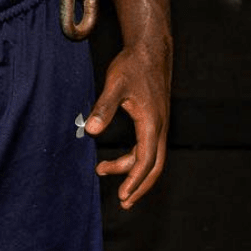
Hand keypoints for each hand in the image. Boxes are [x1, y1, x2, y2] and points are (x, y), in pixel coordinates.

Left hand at [84, 45, 169, 209]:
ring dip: (133, 171)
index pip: (145, 160)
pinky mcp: (155, 119)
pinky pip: (149, 148)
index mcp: (151, 122)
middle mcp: (159, 127)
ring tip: (103, 170)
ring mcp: (159, 124)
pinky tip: (120, 160)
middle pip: (154, 167)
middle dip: (139, 186)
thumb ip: (103, 107)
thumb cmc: (133, 66)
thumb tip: (90, 131)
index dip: (134, 180)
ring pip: (152, 158)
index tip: (122, 195)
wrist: (150, 49)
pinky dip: (136, 159)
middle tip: (123, 201)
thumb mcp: (115, 84)